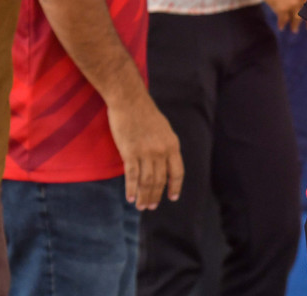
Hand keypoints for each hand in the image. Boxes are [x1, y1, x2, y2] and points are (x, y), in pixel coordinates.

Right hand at [106, 91, 183, 210]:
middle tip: (152, 207)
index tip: (172, 197)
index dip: (175, 186)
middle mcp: (161, 151)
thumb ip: (166, 146)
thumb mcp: (164, 129)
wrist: (129, 100)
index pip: (177, 172)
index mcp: (172, 145)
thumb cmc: (145, 112)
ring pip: (147, 181)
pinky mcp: (130, 152)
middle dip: (156, 196)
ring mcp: (145, 152)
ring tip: (141, 206)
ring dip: (144, 196)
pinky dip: (131, 188)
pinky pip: (132, 176)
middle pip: (160, 180)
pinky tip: (130, 197)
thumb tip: (164, 163)